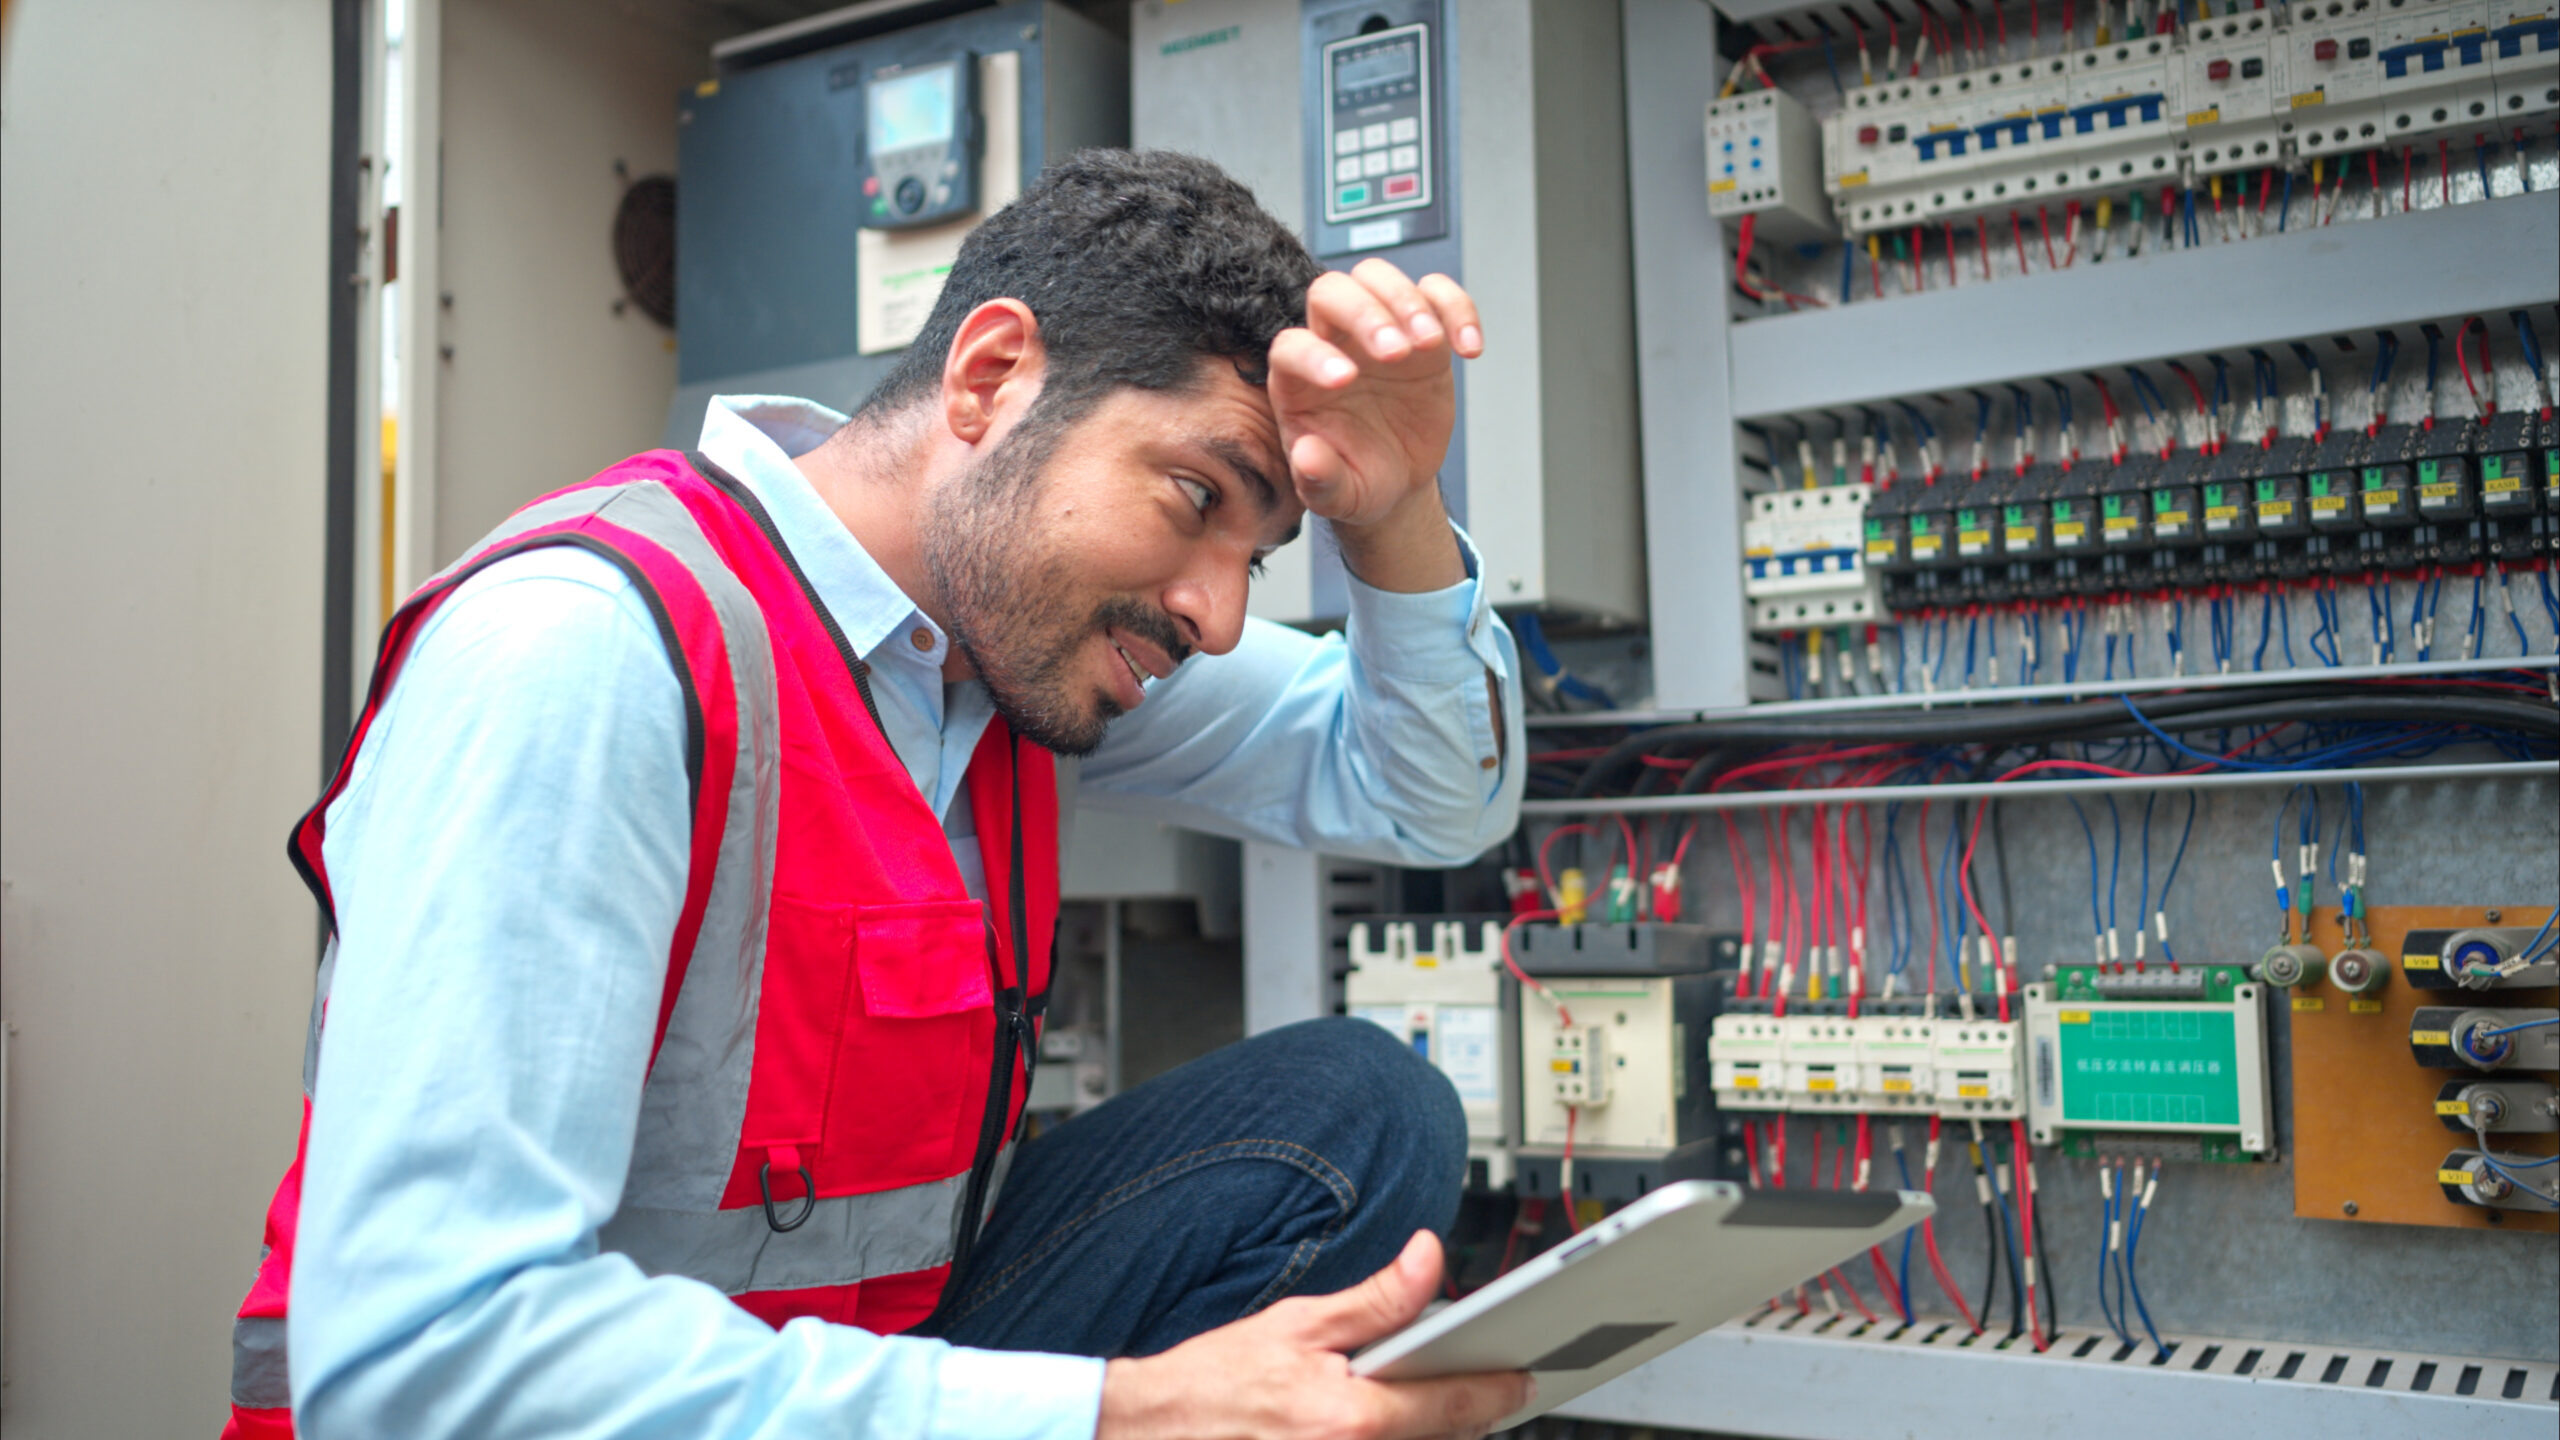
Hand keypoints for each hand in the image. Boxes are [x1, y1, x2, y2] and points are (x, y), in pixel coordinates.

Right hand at [1095, 1231, 1531, 1439]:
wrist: (1148, 1431)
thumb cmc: (1211, 1381)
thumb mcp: (1296, 1324)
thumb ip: (1376, 1298)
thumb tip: (1429, 1257)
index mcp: (1350, 1417)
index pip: (1453, 1404)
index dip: (1500, 1389)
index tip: (1526, 1376)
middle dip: (1470, 1413)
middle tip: (1493, 1382)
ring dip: (1432, 1432)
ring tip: (1446, 1403)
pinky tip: (1385, 1424)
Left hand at [1266, 262, 1483, 591]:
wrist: (1397, 476)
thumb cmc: (1359, 478)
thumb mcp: (1338, 496)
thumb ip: (1319, 480)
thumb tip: (1307, 456)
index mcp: (1298, 380)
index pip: (1291, 346)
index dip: (1313, 355)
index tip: (1345, 381)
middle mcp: (1332, 344)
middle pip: (1332, 292)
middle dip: (1365, 314)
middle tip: (1397, 355)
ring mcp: (1376, 330)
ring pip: (1377, 277)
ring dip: (1407, 301)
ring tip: (1430, 345)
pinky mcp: (1419, 329)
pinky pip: (1435, 292)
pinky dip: (1457, 308)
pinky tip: (1469, 348)